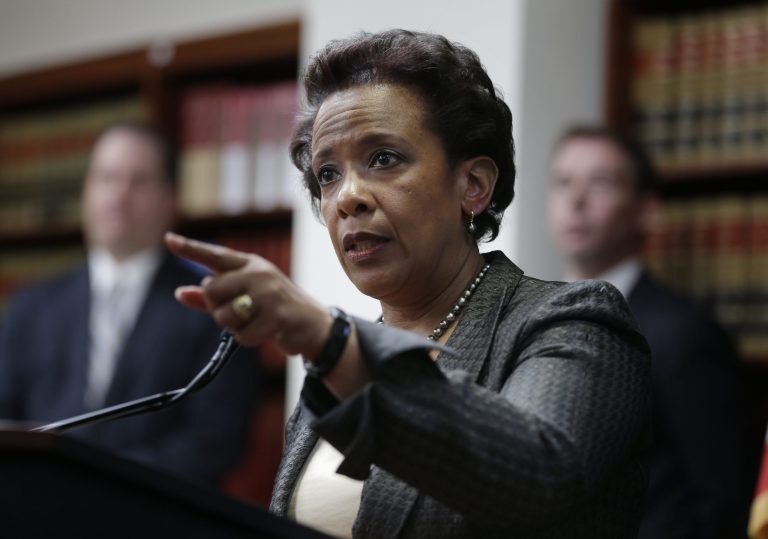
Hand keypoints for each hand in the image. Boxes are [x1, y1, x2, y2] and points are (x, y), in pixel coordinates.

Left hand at [164, 232, 331, 356]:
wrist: (312, 325)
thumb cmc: (274, 309)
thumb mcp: (245, 298)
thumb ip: (213, 297)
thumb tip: (180, 293)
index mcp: (250, 264)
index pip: (215, 255)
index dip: (190, 248)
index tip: (168, 239)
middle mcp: (258, 273)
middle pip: (211, 289)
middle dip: (217, 307)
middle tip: (240, 312)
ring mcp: (268, 293)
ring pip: (223, 314)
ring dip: (234, 327)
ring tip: (254, 322)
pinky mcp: (276, 315)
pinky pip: (242, 334)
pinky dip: (248, 339)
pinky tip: (264, 332)